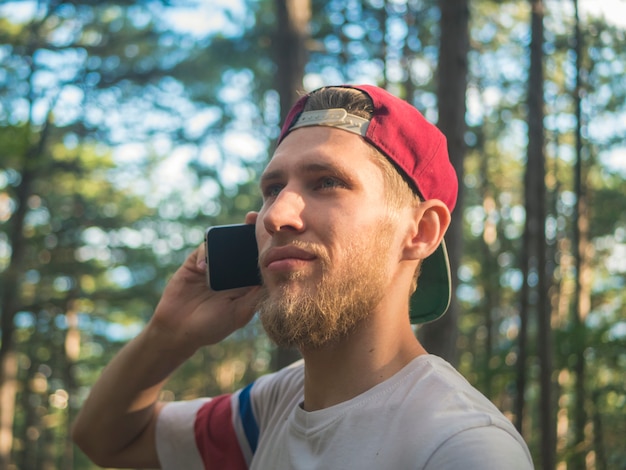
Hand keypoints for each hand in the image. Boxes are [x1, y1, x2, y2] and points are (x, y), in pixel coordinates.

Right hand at [148, 213, 262, 358]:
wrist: (178, 330)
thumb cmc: (212, 326)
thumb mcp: (239, 314)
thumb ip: (254, 297)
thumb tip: (273, 277)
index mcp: (244, 283)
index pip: (258, 260)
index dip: (265, 247)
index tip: (275, 233)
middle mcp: (230, 272)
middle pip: (241, 246)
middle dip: (247, 231)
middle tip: (252, 218)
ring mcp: (212, 266)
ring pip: (222, 244)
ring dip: (226, 234)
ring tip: (231, 231)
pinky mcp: (195, 264)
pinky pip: (202, 250)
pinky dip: (205, 253)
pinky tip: (203, 267)